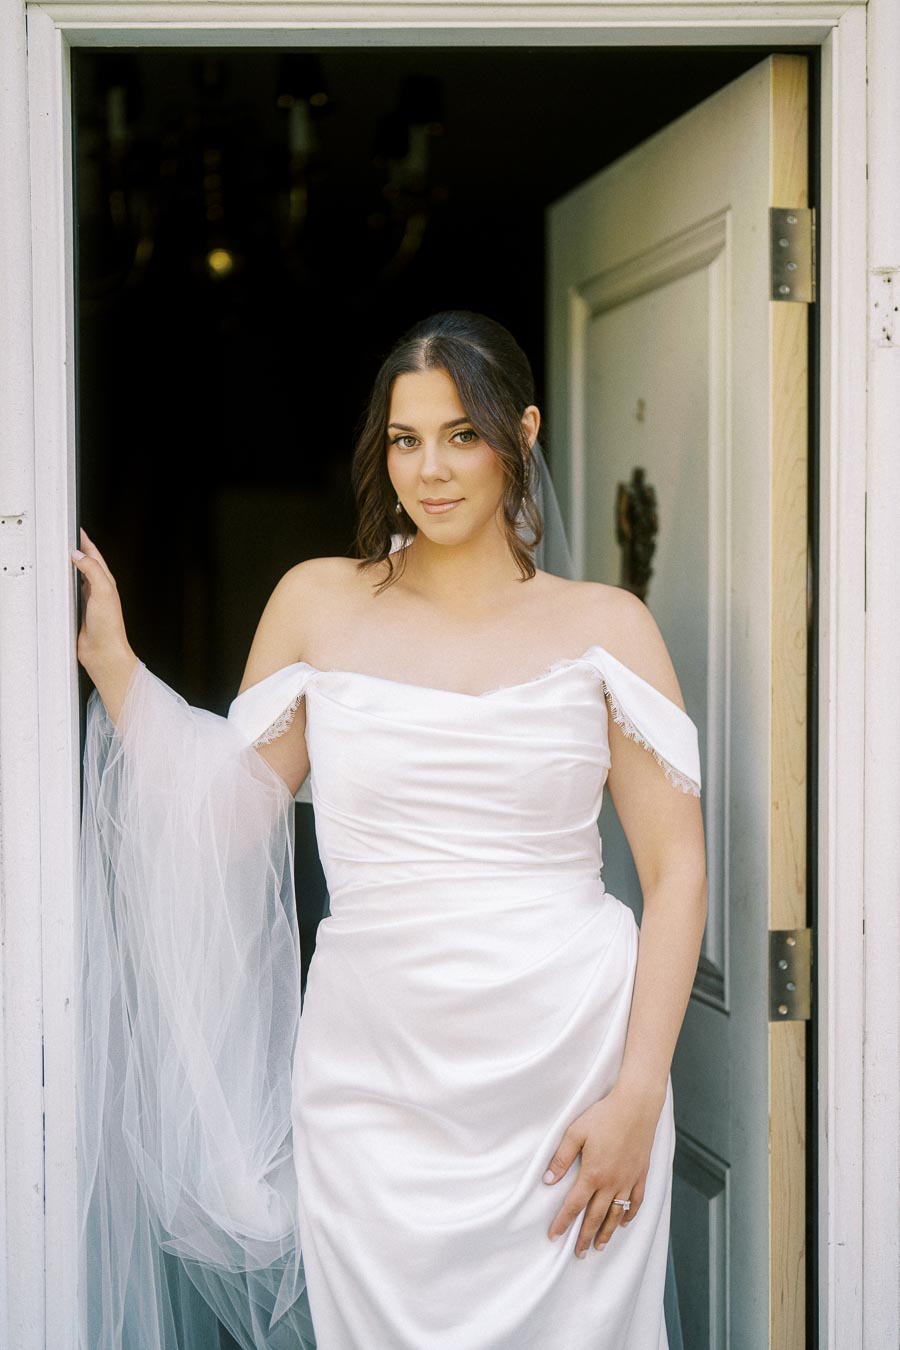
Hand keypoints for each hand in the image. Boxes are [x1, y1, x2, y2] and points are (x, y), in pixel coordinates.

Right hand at [71, 527, 133, 680]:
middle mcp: (98, 589)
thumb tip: (79, 555)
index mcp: (106, 582)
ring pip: (77, 577)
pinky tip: (59, 583)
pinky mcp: (79, 611)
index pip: (95, 556)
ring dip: (71, 567)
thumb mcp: (103, 591)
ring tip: (61, 555)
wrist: (104, 651)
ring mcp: (89, 600)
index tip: (78, 530)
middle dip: (78, 551)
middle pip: (86, 564)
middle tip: (67, 539)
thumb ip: (92, 570)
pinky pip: (70, 592)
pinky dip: (64, 584)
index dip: (86, 542)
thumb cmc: (109, 626)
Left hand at [542, 1086, 662, 1257]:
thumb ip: (561, 1158)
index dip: (563, 1223)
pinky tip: (624, 1222)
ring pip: (617, 1214)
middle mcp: (611, 1183)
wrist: (636, 1106)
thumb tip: (547, 1181)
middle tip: (578, 1254)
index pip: (574, 1206)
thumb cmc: (604, 1116)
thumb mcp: (576, 1132)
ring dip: (607, 1232)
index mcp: (593, 1174)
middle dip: (585, 1237)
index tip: (554, 1237)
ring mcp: (628, 1180)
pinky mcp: (641, 1174)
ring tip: (599, 1246)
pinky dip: (630, 1214)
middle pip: (596, 1217)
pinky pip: (636, 1201)